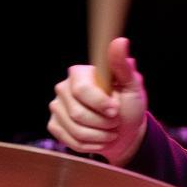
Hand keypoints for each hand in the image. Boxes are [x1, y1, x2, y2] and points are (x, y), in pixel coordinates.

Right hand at [47, 37, 147, 165]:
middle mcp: (63, 88)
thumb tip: (120, 41)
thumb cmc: (129, 106)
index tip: (116, 110)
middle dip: (104, 123)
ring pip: (75, 129)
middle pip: (78, 113)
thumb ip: (123, 66)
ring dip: (100, 135)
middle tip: (116, 122)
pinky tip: (100, 139)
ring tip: (111, 131)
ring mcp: (56, 107)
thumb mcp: (132, 87)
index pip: (82, 90)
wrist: (124, 132)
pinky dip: (91, 144)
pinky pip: (70, 140)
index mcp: (79, 74)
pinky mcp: (55, 126)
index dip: (101, 104)